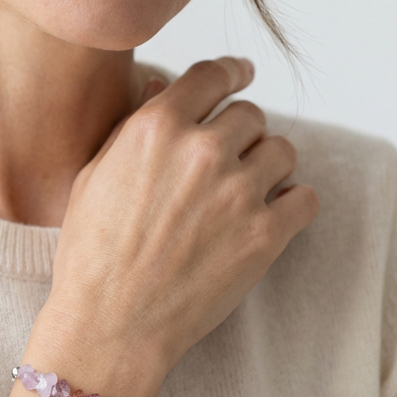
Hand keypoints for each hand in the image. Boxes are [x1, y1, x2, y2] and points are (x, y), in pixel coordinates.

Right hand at [43, 56, 318, 379]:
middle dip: (242, 130)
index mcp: (157, 127)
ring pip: (283, 150)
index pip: (212, 76)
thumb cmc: (91, 251)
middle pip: (251, 113)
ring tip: (249, 186)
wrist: (110, 325)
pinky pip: (305, 198)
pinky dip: (293, 202)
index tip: (243, 74)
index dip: (231, 71)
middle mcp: (202, 150)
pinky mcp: (265, 236)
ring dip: (269, 163)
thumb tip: (161, 87)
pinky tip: (273, 212)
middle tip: (230, 154)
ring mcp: (238, 192)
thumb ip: (133, 124)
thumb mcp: (95, 174)